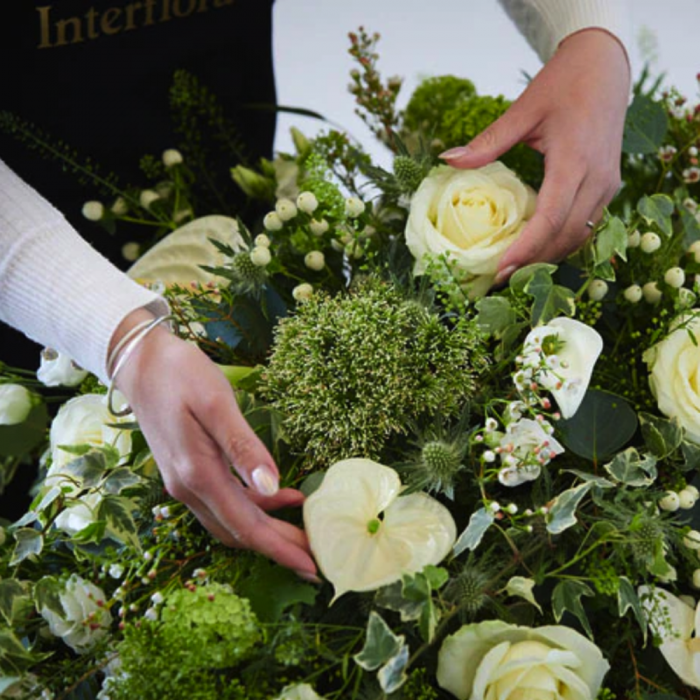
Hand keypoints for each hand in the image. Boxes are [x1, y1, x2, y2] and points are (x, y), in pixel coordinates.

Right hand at [111, 309, 317, 580]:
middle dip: (279, 546)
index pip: (247, 526)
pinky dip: (254, 505)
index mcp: (199, 475)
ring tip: (304, 530)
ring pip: (232, 521)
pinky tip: (281, 494)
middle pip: (240, 531)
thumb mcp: (217, 404)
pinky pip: (225, 501)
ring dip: (267, 529)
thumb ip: (244, 447)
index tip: (312, 567)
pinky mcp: (187, 471)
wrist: (139, 362)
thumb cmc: (180, 375)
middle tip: (317, 557)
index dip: (280, 548)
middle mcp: (189, 488)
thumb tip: (273, 487)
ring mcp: (185, 482)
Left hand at [440, 29, 630, 283]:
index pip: (551, 219)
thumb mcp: (523, 109)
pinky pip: (587, 224)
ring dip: (549, 256)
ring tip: (515, 270)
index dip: (526, 249)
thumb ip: (488, 142)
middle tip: (500, 279)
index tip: (501, 270)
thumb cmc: (564, 83)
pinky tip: (537, 249)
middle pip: (567, 235)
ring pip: (580, 235)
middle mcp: (598, 179)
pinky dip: (562, 241)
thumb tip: (448, 160)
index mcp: (575, 160)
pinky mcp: (609, 186)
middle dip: (535, 261)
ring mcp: (607, 185)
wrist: (606, 65)